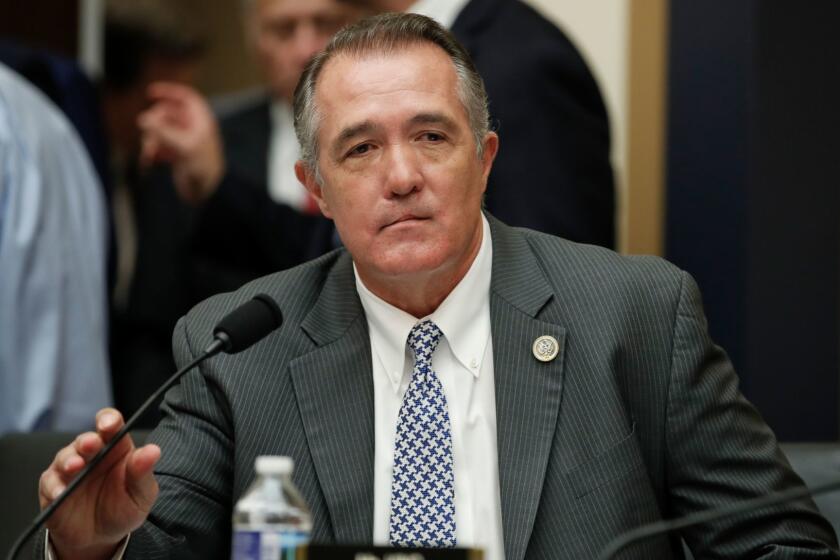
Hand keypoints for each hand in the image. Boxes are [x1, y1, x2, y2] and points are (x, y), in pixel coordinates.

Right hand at [39, 408, 160, 558]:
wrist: (101, 539)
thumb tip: (153, 450)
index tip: (109, 424)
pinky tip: (61, 493)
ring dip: (69, 460)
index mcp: (116, 447)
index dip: (108, 420)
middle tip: (91, 445)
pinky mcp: (52, 488)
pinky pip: (50, 482)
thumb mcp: (141, 494)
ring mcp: (70, 469)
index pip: (111, 425)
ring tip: (75, 466)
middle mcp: (92, 454)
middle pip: (86, 439)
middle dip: (87, 440)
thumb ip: (143, 472)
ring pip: (65, 456)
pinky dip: (55, 487)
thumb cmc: (124, 509)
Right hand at [138, 82, 224, 204]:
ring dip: (150, 141)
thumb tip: (142, 119)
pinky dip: (152, 151)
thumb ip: (163, 131)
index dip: (169, 91)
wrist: (208, 194)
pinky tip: (149, 161)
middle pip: (166, 114)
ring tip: (148, 155)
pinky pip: (159, 146)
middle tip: (148, 138)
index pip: (185, 97)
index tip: (150, 92)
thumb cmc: (204, 169)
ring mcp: (183, 141)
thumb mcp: (184, 146)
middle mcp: (192, 128)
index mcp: (200, 121)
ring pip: (159, 130)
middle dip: (153, 125)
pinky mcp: (176, 154)